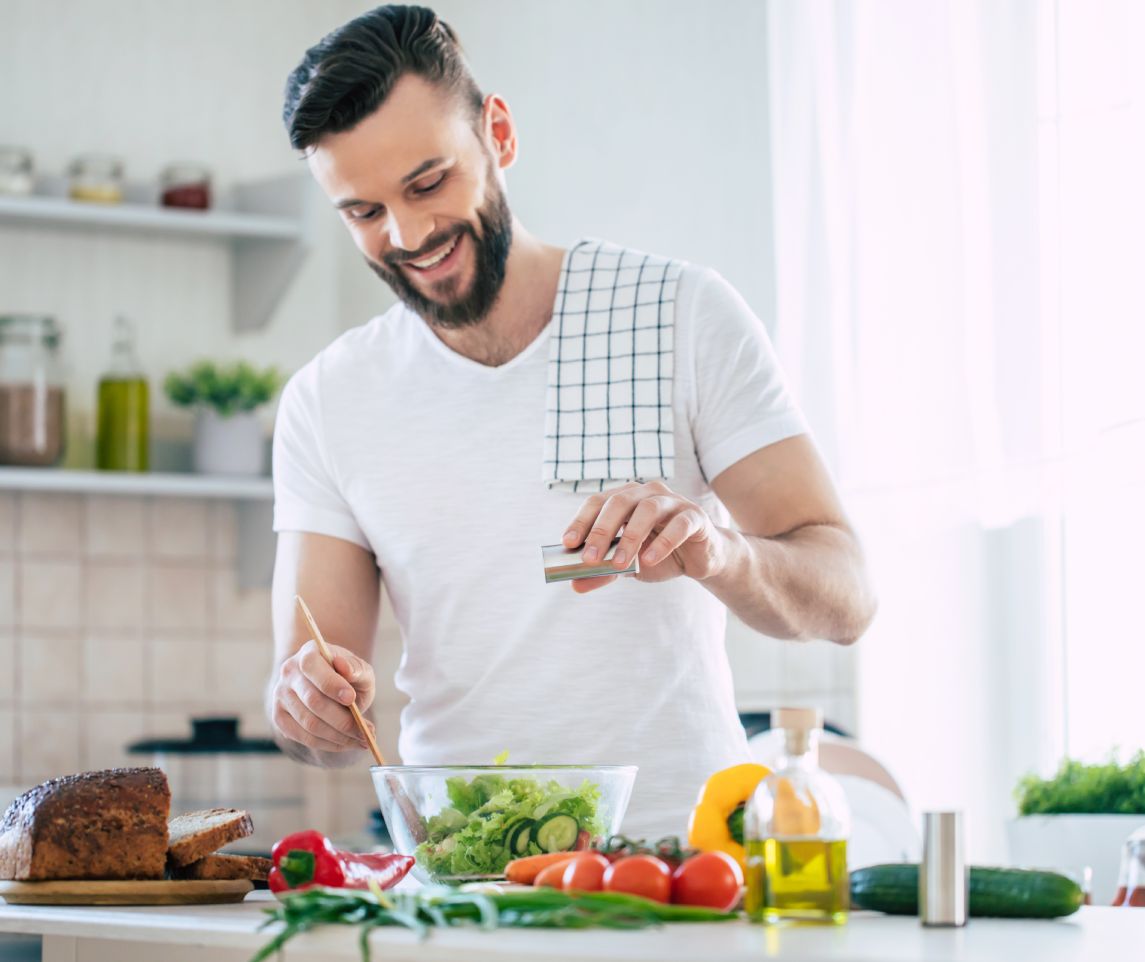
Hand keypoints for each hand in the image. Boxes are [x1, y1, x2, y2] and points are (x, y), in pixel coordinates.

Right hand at [271, 640, 375, 753]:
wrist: (332, 686)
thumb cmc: (349, 677)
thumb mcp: (360, 669)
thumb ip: (356, 668)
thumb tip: (345, 668)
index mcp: (308, 653)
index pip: (311, 666)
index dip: (330, 684)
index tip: (351, 698)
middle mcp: (288, 673)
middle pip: (313, 701)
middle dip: (343, 720)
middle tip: (366, 731)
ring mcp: (281, 696)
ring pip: (309, 723)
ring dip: (339, 736)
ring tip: (363, 740)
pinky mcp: (280, 718)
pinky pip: (304, 737)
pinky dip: (328, 744)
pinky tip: (347, 743)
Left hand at [562, 480, 725, 593]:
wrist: (699, 560)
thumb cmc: (658, 555)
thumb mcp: (627, 566)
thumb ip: (602, 572)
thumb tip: (575, 584)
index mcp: (625, 499)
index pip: (597, 502)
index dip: (581, 521)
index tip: (567, 543)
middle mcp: (647, 493)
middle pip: (619, 502)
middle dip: (601, 530)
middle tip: (589, 558)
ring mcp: (673, 502)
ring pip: (647, 509)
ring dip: (630, 538)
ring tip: (618, 564)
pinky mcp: (695, 516)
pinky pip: (679, 525)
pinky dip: (662, 543)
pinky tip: (650, 561)